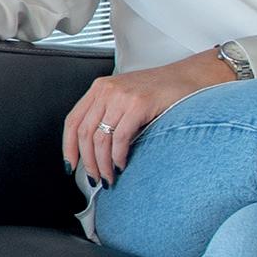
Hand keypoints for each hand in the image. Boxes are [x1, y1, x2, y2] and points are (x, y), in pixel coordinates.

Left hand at [60, 52, 232, 185]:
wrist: (188, 78)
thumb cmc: (159, 91)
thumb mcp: (126, 98)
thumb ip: (109, 116)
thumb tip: (96, 152)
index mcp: (99, 89)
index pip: (73, 120)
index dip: (69, 146)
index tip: (70, 164)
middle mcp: (106, 90)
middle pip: (84, 133)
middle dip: (87, 161)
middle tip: (94, 178)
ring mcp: (122, 96)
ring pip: (100, 138)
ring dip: (102, 164)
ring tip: (109, 177)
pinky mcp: (139, 105)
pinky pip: (120, 137)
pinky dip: (118, 156)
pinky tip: (122, 165)